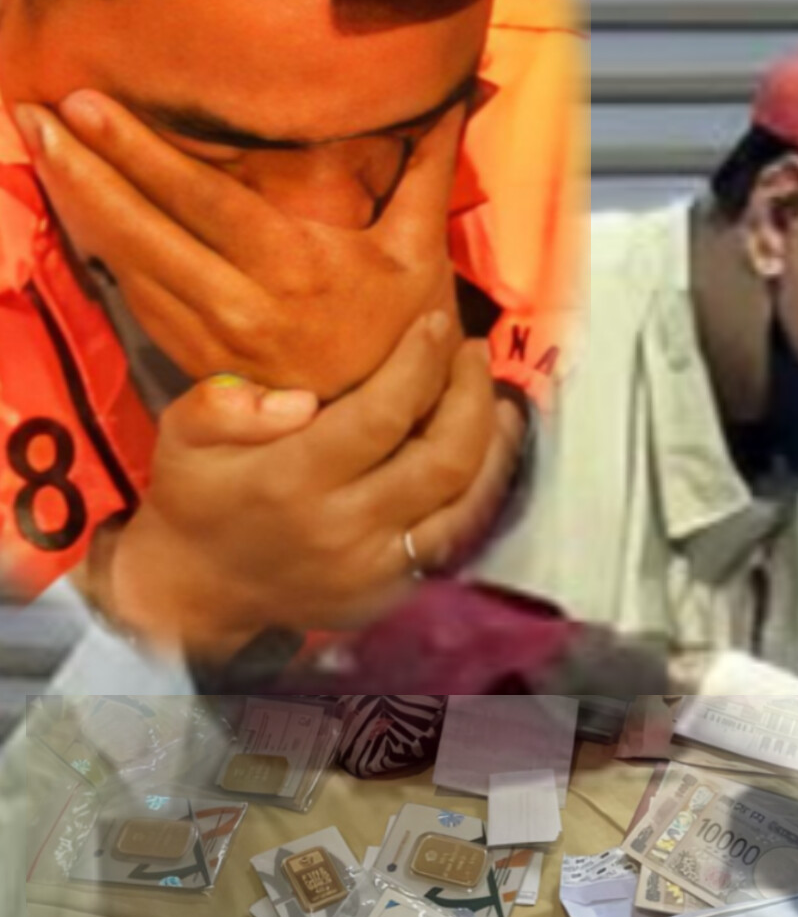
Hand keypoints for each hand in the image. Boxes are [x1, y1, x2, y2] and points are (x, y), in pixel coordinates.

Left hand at [13, 93, 464, 399]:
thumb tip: (451, 98)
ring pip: (129, 262)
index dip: (138, 151)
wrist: (383, 431)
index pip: (199, 198)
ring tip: (39, 147)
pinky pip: (138, 297)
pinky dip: (103, 249)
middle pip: (143, 229)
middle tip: (31, 114)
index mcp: (291, 267)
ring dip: (78, 203)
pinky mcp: (196, 360)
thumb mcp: (420, 255)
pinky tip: (78, 209)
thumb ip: (425, 174)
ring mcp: (211, 337)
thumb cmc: (402, 335)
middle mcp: (239, 304)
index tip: (86, 104)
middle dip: (81, 168)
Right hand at [95, 312, 522, 659]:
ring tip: (496, 399)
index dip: (421, 363)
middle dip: (470, 396)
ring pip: (465, 502)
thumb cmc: (197, 500)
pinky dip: (481, 491)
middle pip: (442, 457)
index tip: (437, 323)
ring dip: (492, 445)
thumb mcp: (182, 437)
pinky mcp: (395, 591)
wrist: (200, 592)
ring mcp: (378, 567)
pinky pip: (458, 537)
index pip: (381, 414)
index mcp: (292, 481)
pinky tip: (487, 454)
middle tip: (473, 353)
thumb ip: (227, 405)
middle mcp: (345, 527)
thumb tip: (302, 399)